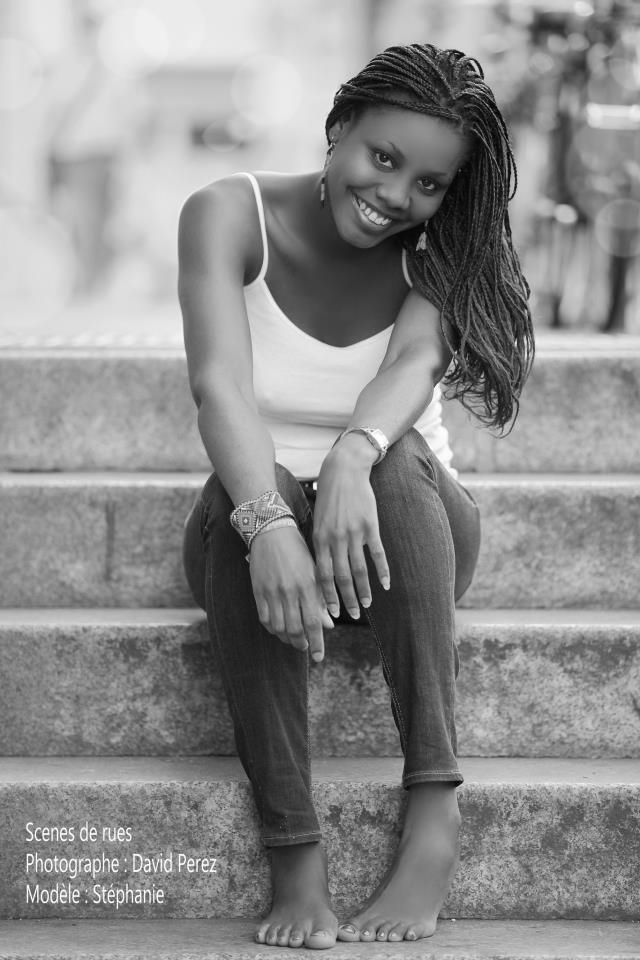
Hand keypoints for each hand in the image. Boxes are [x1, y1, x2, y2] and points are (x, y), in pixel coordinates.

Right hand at [248, 525, 333, 661]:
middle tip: (306, 648)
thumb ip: (321, 599)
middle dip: (302, 644)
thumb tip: (328, 624)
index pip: (313, 623)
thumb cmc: (298, 551)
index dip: (317, 643)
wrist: (272, 532)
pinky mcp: (258, 590)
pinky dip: (272, 628)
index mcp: (308, 586)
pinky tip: (278, 629)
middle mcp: (290, 591)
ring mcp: (272, 592)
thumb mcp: (314, 572)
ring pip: (279, 627)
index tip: (319, 657)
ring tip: (293, 640)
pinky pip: (264, 618)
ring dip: (287, 638)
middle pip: (295, 629)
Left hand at [313, 440, 390, 618]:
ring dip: (364, 590)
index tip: (331, 612)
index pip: (322, 575)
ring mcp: (354, 533)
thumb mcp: (319, 521)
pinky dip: (382, 571)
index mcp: (320, 539)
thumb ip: (322, 545)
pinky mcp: (370, 526)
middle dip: (346, 599)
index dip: (327, 595)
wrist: (344, 471)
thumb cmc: (330, 497)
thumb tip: (322, 569)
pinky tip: (386, 584)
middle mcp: (335, 539)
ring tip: (368, 604)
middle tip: (353, 615)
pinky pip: (377, 554)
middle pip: (341, 577)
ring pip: (359, 569)